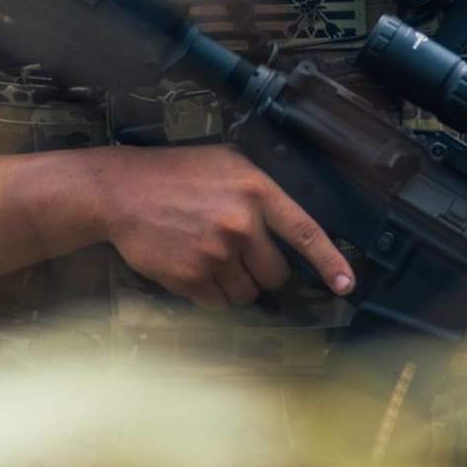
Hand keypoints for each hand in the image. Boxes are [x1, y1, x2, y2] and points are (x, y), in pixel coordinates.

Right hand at [86, 145, 354, 309]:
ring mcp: (216, 254)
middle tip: (237, 254)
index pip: (306, 232)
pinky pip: (218, 304)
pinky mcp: (191, 278)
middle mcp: (241, 224)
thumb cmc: (173, 174)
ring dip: (235, 284)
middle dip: (262, 271)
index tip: (346, 285)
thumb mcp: (224, 162)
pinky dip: (210, 294)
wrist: (120, 192)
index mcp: (255, 191)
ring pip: (247, 293)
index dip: (331, 262)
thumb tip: (288, 222)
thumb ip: (258, 190)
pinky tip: (192, 268)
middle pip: (276, 274)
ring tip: (208, 256)